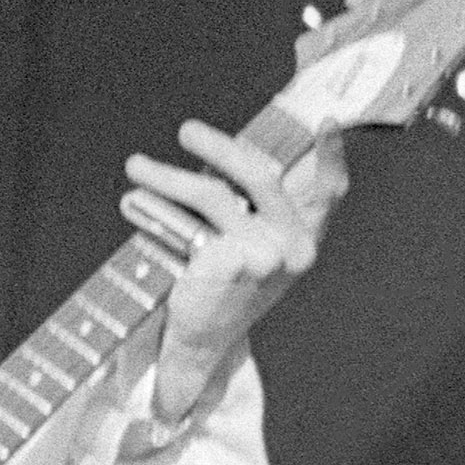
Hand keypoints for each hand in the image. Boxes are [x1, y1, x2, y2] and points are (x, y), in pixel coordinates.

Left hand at [123, 119, 347, 418]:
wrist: (202, 342)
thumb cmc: (222, 290)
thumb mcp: (251, 252)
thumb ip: (248, 212)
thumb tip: (214, 157)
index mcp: (305, 240)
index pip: (329, 194)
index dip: (331, 157)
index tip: (329, 122)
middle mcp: (293, 246)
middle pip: (261, 176)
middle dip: (220, 147)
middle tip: (186, 131)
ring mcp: (265, 254)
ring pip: (212, 194)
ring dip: (169, 176)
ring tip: (136, 166)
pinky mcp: (232, 262)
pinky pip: (186, 220)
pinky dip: (156, 207)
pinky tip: (133, 201)